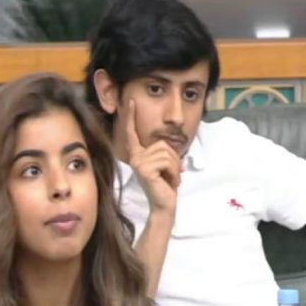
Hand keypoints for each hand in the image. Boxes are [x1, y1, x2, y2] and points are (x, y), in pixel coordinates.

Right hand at [125, 99, 181, 214]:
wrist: (164, 205)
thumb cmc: (166, 186)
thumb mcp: (165, 165)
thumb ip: (164, 152)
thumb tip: (169, 147)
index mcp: (138, 154)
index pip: (133, 133)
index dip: (131, 117)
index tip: (131, 101)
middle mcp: (135, 157)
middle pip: (162, 144)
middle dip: (174, 159)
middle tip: (171, 175)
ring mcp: (139, 163)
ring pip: (166, 153)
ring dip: (175, 167)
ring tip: (170, 179)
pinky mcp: (145, 169)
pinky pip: (167, 161)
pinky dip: (174, 172)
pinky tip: (169, 182)